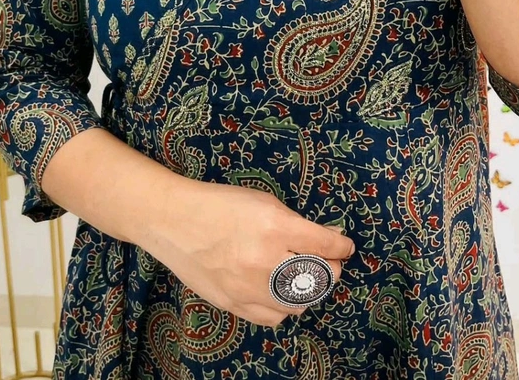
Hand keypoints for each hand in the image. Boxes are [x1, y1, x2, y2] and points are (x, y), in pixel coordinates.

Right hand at [151, 180, 355, 326]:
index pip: (326, 245)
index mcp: (275, 227)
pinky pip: (274, 317)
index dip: (341, 245)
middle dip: (330, 267)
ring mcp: (249, 287)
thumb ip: (296, 222)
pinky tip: (281, 292)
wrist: (174, 221)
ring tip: (305, 276)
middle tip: (327, 259)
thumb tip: (327, 238)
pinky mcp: (234, 304)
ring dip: (310, 289)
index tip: (345, 246)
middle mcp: (265, 260)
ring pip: (300, 302)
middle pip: (319, 277)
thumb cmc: (220, 204)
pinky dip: (285, 307)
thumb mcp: (263, 201)